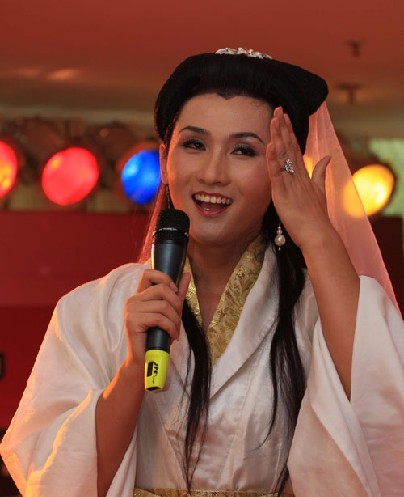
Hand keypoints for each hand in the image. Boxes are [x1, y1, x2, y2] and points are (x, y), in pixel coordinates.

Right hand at [125, 269, 190, 365]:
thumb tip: (187, 274)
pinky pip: (159, 318)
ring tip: (175, 330)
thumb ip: (177, 294)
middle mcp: (133, 300)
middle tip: (178, 319)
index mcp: (140, 296)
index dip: (165, 278)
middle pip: (162, 289)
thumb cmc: (158, 337)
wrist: (145, 360)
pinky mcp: (133, 321)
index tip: (174, 292)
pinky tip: (172, 336)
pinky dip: (171, 328)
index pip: (148, 273)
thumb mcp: (170, 312)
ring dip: (175, 320)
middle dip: (176, 304)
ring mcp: (131, 310)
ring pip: (163, 305)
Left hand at [267, 107, 332, 251]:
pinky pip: (277, 174)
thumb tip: (327, 157)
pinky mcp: (283, 193)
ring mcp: (291, 183)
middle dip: (283, 128)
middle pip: (289, 147)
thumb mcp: (319, 191)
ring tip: (274, 119)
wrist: (318, 235)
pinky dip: (273, 160)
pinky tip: (270, 146)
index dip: (289, 132)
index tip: (284, 117)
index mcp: (303, 175)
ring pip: (283, 156)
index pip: (295, 149)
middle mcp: (297, 175)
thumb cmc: (316, 217)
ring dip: (278, 137)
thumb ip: (321, 173)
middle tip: (278, 110)